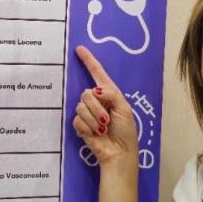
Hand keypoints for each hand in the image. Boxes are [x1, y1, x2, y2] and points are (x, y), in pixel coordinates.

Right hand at [72, 45, 137, 168]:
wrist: (118, 152)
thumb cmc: (125, 130)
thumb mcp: (124, 108)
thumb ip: (111, 94)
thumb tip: (94, 90)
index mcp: (109, 93)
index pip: (97, 73)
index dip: (89, 61)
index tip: (79, 49)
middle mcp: (97, 100)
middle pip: (86, 92)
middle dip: (96, 107)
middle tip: (106, 119)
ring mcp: (87, 112)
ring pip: (80, 106)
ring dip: (93, 119)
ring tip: (102, 128)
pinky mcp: (81, 125)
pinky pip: (77, 119)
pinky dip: (87, 128)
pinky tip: (95, 134)